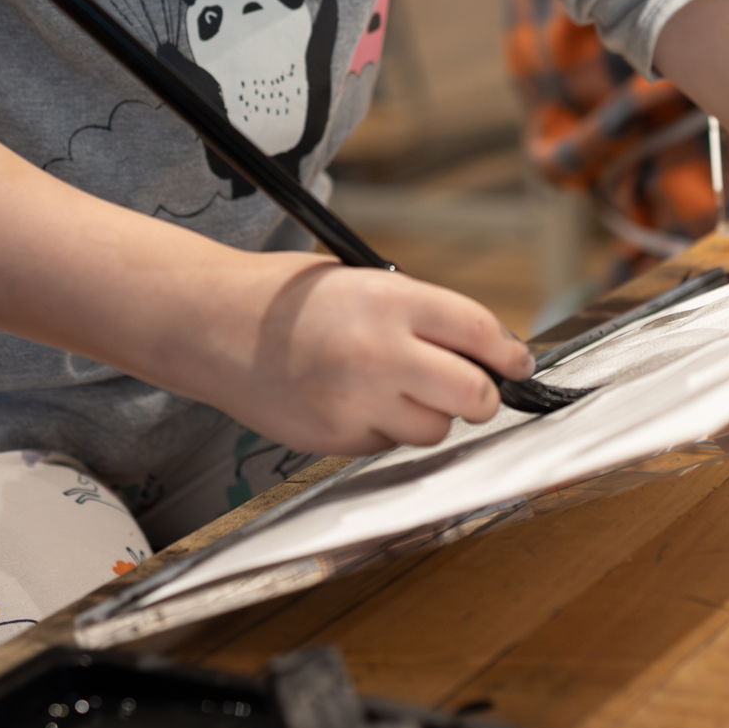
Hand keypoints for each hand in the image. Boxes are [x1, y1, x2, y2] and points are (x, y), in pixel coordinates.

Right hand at [187, 253, 536, 456]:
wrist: (212, 326)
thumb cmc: (288, 300)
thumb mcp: (361, 283)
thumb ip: (418, 314)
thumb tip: (479, 350)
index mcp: (392, 302)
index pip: (480, 332)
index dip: (509, 353)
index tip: (516, 363)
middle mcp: (381, 353)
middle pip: (473, 394)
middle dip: (483, 397)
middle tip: (476, 392)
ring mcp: (358, 402)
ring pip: (435, 430)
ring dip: (430, 416)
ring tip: (394, 390)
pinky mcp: (337, 439)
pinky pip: (388, 444)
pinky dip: (384, 429)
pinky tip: (354, 403)